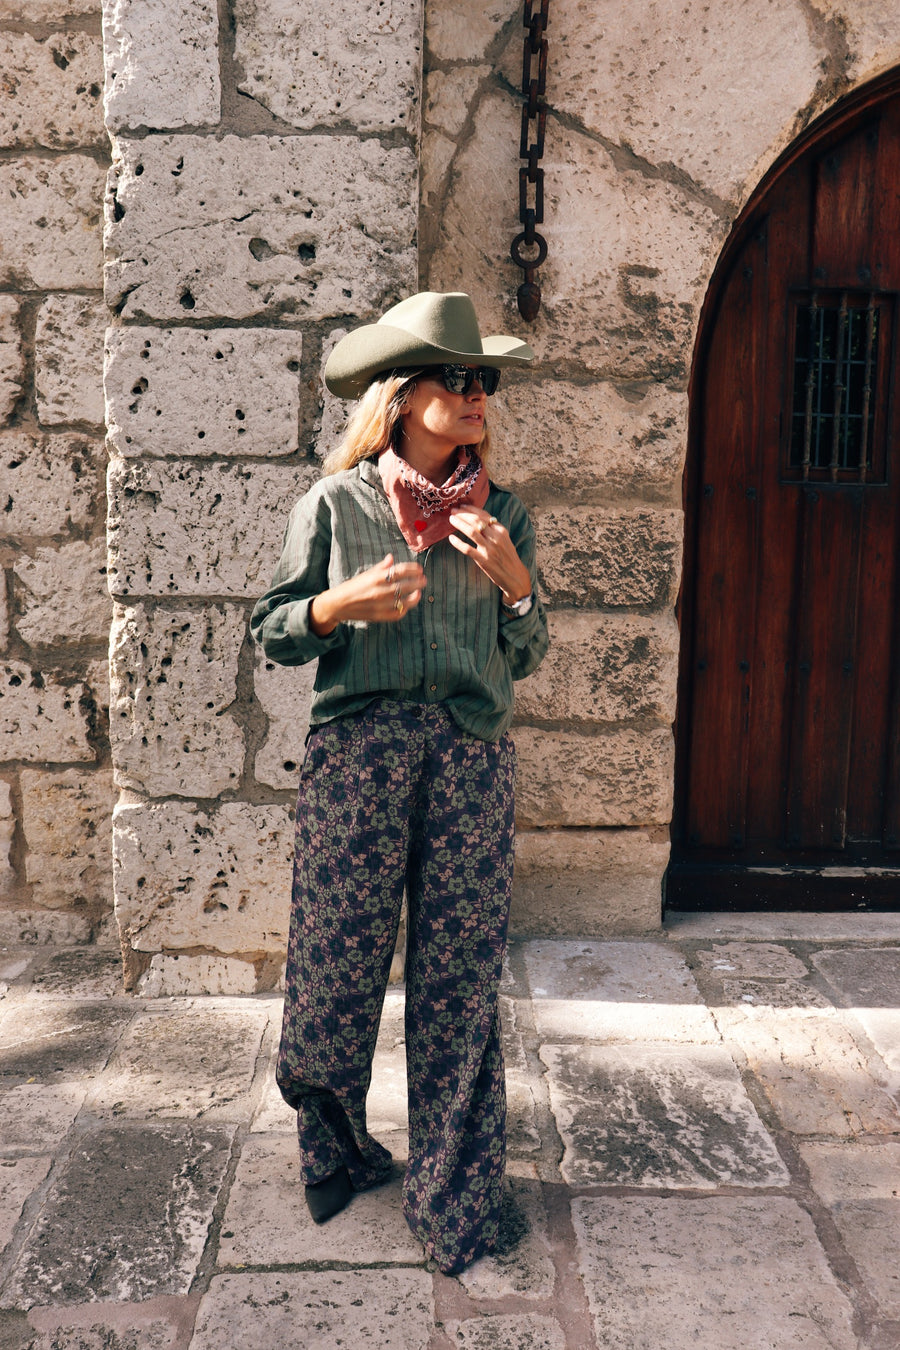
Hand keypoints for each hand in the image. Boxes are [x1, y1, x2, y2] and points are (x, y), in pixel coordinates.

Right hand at [310, 554, 424, 634]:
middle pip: (406, 585)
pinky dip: (404, 609)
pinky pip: (397, 614)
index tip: (419, 569)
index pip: (401, 571)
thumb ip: (381, 567)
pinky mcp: (379, 616)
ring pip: (404, 601)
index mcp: (376, 577)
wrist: (338, 604)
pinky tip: (408, 605)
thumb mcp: (366, 574)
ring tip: (419, 592)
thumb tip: (391, 557)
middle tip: (424, 580)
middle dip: (418, 582)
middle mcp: (380, 590)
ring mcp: (380, 605)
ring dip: (415, 596)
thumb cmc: (353, 587)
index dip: (413, 569)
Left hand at [447, 509, 531, 605]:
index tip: (461, 506)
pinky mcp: (483, 560)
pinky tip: (451, 538)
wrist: (515, 576)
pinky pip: (468, 549)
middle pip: (476, 521)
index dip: (471, 509)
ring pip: (471, 531)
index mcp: (501, 531)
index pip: (484, 515)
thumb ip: (493, 530)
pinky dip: (458, 543)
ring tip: (451, 520)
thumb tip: (478, 519)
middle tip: (453, 511)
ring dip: (459, 523)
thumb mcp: (505, 540)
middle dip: (462, 514)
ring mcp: (489, 549)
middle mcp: (496, 538)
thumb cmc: (508, 557)